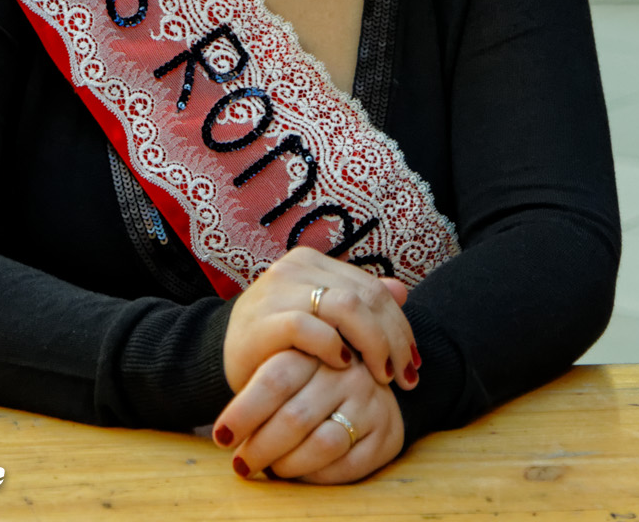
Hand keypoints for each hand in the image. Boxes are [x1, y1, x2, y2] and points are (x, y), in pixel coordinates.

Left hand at [216, 347, 403, 482]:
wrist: (370, 377)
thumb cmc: (312, 376)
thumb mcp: (288, 362)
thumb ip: (264, 384)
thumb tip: (226, 432)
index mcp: (315, 347)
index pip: (274, 379)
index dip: (244, 411)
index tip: (221, 436)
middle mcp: (347, 372)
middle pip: (295, 416)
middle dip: (261, 446)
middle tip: (240, 464)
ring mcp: (370, 401)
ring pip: (322, 443)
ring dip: (288, 463)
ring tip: (269, 468)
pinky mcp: (387, 432)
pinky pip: (348, 464)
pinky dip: (317, 474)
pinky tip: (301, 473)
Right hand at [222, 250, 417, 393]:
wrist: (225, 357)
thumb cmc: (279, 343)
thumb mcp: (321, 321)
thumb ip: (357, 305)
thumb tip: (401, 291)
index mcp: (311, 262)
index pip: (372, 288)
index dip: (400, 325)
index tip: (413, 362)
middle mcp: (294, 268)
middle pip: (364, 297)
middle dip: (393, 339)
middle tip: (406, 377)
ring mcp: (276, 291)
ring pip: (344, 307)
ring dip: (373, 345)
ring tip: (382, 376)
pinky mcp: (262, 321)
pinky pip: (308, 327)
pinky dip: (332, 346)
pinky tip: (344, 366)